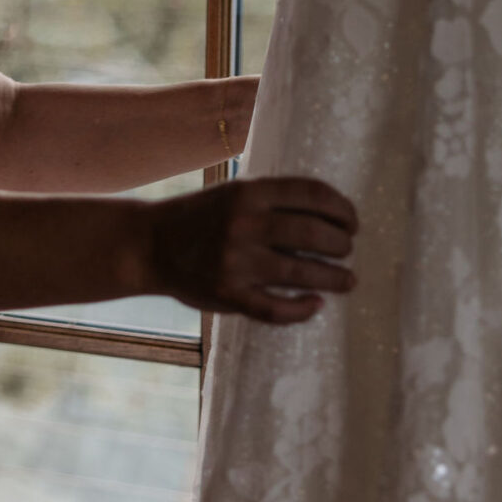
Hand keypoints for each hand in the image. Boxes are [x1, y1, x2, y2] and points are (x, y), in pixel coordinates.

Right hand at [148, 178, 355, 324]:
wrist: (149, 244)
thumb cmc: (200, 217)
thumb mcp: (234, 193)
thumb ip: (274, 199)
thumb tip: (331, 214)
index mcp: (248, 193)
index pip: (311, 194)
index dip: (342, 209)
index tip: (353, 222)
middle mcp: (244, 223)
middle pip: (314, 233)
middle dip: (341, 244)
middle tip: (348, 250)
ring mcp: (236, 261)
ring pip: (302, 272)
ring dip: (334, 278)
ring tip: (348, 280)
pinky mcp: (228, 294)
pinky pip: (275, 308)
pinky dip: (302, 309)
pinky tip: (315, 305)